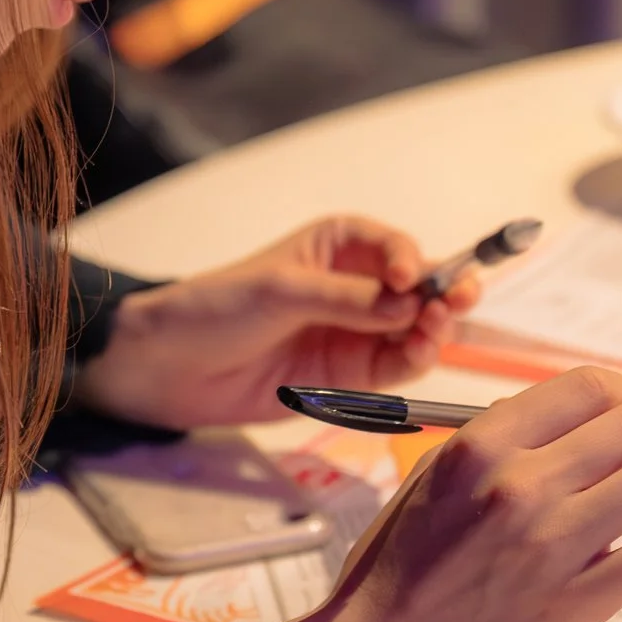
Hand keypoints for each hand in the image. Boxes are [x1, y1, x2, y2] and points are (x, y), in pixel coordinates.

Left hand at [69, 216, 477, 430]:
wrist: (168, 366)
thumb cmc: (216, 308)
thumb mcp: (281, 292)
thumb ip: (347, 301)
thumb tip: (408, 305)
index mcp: (336, 247)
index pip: (393, 246)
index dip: (412, 259)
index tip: (413, 279)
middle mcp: (353, 287)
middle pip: (418, 289)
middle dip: (442, 294)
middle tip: (454, 305)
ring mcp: (352, 332)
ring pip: (413, 331)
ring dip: (432, 331)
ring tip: (431, 334)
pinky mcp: (347, 376)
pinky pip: (394, 367)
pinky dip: (412, 362)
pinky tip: (416, 356)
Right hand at [273, 365, 621, 621]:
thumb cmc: (397, 566)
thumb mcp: (432, 477)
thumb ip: (500, 444)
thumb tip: (577, 420)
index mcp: (481, 443)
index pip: (587, 388)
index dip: (616, 399)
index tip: (619, 418)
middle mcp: (523, 482)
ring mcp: (557, 543)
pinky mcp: (581, 601)